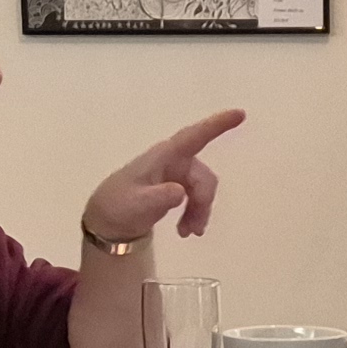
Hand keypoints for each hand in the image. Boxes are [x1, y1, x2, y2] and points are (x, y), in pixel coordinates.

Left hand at [84, 109, 246, 248]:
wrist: (107, 221)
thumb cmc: (118, 206)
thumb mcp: (136, 205)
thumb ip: (158, 198)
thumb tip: (180, 192)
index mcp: (163, 156)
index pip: (193, 137)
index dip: (216, 125)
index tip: (239, 114)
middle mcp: (173, 161)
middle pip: (202, 175)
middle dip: (203, 200)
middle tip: (195, 228)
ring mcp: (176, 174)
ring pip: (202, 188)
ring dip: (200, 211)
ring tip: (189, 233)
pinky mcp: (176, 187)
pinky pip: (196, 197)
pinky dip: (196, 214)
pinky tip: (186, 232)